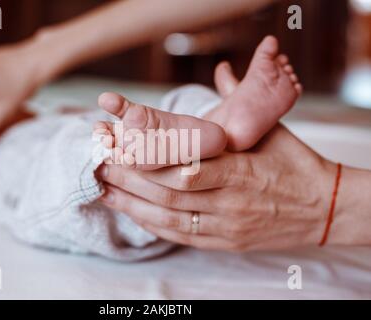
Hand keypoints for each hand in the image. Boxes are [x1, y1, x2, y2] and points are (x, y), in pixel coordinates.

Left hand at [98, 124, 350, 251]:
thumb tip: (223, 71)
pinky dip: (153, 225)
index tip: (118, 146)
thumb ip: (239, 103)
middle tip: (99, 165)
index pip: (184, 166)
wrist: (323, 208)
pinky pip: (182, 236)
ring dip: (132, 205)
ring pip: (171, 218)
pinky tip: (132, 214)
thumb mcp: (270, 131)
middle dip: (129, 180)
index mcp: (240, 168)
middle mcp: (230, 200)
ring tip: (104, 191)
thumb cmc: (295, 164)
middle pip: (169, 193)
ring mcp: (227, 225)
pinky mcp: (225, 242)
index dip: (145, 159)